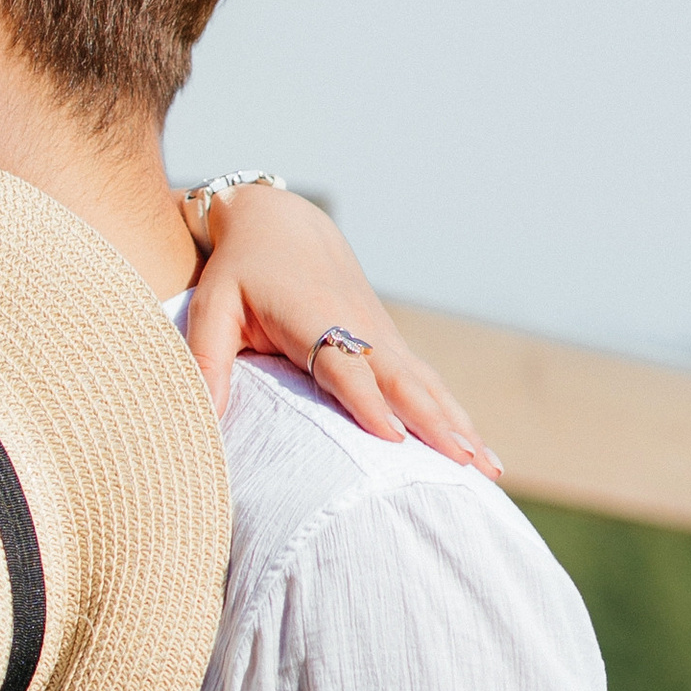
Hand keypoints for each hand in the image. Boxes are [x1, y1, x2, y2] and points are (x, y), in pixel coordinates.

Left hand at [185, 187, 499, 474]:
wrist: (281, 222)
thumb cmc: (239, 271)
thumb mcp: (211, 308)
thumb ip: (206, 362)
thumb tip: (202, 418)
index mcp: (313, 319)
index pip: (344, 366)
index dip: (367, 402)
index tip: (391, 440)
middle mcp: (357, 327)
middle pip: (401, 381)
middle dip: (434, 423)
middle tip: (464, 465)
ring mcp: (379, 334)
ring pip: (425, 384)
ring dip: (458, 424)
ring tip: (487, 468)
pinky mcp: (388, 342)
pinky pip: (426, 382)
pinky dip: (453, 413)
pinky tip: (474, 445)